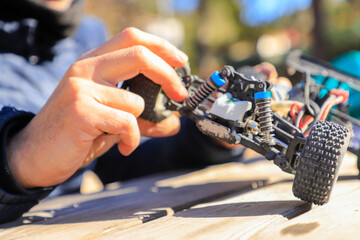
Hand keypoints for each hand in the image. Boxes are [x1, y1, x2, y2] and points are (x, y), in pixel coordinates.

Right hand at [6, 27, 187, 187]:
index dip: (161, 46)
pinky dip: (133, 139)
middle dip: (168, 74)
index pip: (132, 38)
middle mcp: (86, 69)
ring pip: (136, 100)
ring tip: (127, 137)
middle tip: (181, 94)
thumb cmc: (76, 134)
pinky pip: (127, 122)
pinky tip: (124, 148)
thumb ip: (142, 118)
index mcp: (93, 63)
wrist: (35, 155)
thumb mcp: (112, 120)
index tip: (181, 62)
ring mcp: (81, 88)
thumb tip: (174, 122)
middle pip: (139, 54)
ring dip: (140, 125)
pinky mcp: (81, 111)